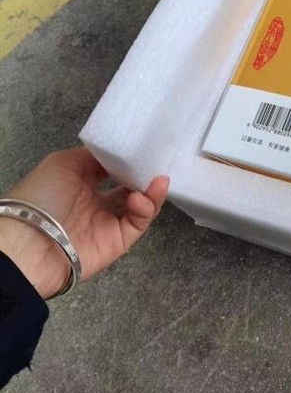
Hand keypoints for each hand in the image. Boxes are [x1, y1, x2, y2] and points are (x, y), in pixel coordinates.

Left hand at [0, 148, 168, 298]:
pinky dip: (146, 209)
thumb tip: (118, 156)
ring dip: (152, 192)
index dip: (128, 159)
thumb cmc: (42, 197)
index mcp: (80, 183)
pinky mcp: (118, 242)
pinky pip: (138, 223)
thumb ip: (94, 156)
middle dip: (144, 175)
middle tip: (158, 163)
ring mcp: (107, 223)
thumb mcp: (63, 163)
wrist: (30, 245)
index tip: (144, 147)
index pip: (111, 170)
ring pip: (139, 206)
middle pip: (129, 187)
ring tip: (159, 179)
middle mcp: (95, 203)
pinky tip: (142, 197)